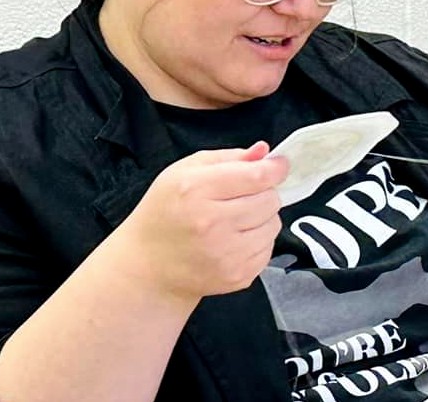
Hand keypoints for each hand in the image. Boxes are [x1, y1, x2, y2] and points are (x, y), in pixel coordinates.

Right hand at [116, 141, 288, 305]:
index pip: (256, 176)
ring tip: (236, 219)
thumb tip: (263, 152)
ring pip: (274, 225)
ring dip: (262, 218)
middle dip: (263, 193)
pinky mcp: (237, 276)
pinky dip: (258, 240)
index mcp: (195, 190)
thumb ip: (227, 157)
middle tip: (243, 196)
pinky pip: (269, 249)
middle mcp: (211, 223)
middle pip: (270, 200)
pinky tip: (234, 239)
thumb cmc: (165, 213)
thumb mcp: (184, 171)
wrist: (148, 266)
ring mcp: (225, 254)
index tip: (278, 165)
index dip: (275, 168)